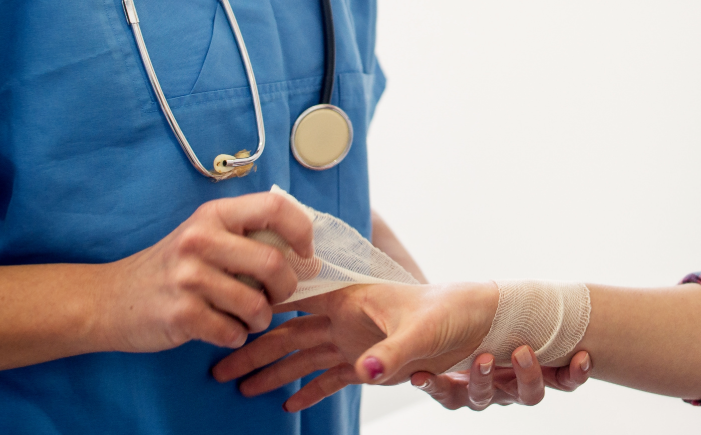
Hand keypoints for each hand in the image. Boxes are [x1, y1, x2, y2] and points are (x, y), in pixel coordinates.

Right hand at [93, 189, 315, 353]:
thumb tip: (304, 251)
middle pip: (274, 263)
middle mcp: (200, 240)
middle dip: (286, 288)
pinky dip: (235, 336)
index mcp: (214, 214)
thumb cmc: (171, 267)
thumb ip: (246, 235)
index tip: (305, 255)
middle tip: (277, 297)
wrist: (110, 299)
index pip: (276, 208)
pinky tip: (222, 329)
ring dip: (260, 319)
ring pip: (257, 305)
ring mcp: (188, 277)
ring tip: (247, 317)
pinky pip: (233, 333)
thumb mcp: (204, 235)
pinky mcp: (181, 314)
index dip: (302, 232)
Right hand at [211, 281, 585, 410]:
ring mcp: (354, 338)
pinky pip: (328, 376)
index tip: (225, 319)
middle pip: (287, 332)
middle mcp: (345, 316)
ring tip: (237, 386)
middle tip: (216, 366)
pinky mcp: (368, 360)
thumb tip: (363, 372)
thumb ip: (394, 352)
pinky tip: (285, 403)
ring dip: (271, 371)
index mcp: (351, 297)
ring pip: (301, 354)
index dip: (259, 309)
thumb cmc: (455, 310)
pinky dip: (308, 389)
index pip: (294, 300)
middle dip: (251, 347)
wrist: (484, 319)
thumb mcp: (425, 330)